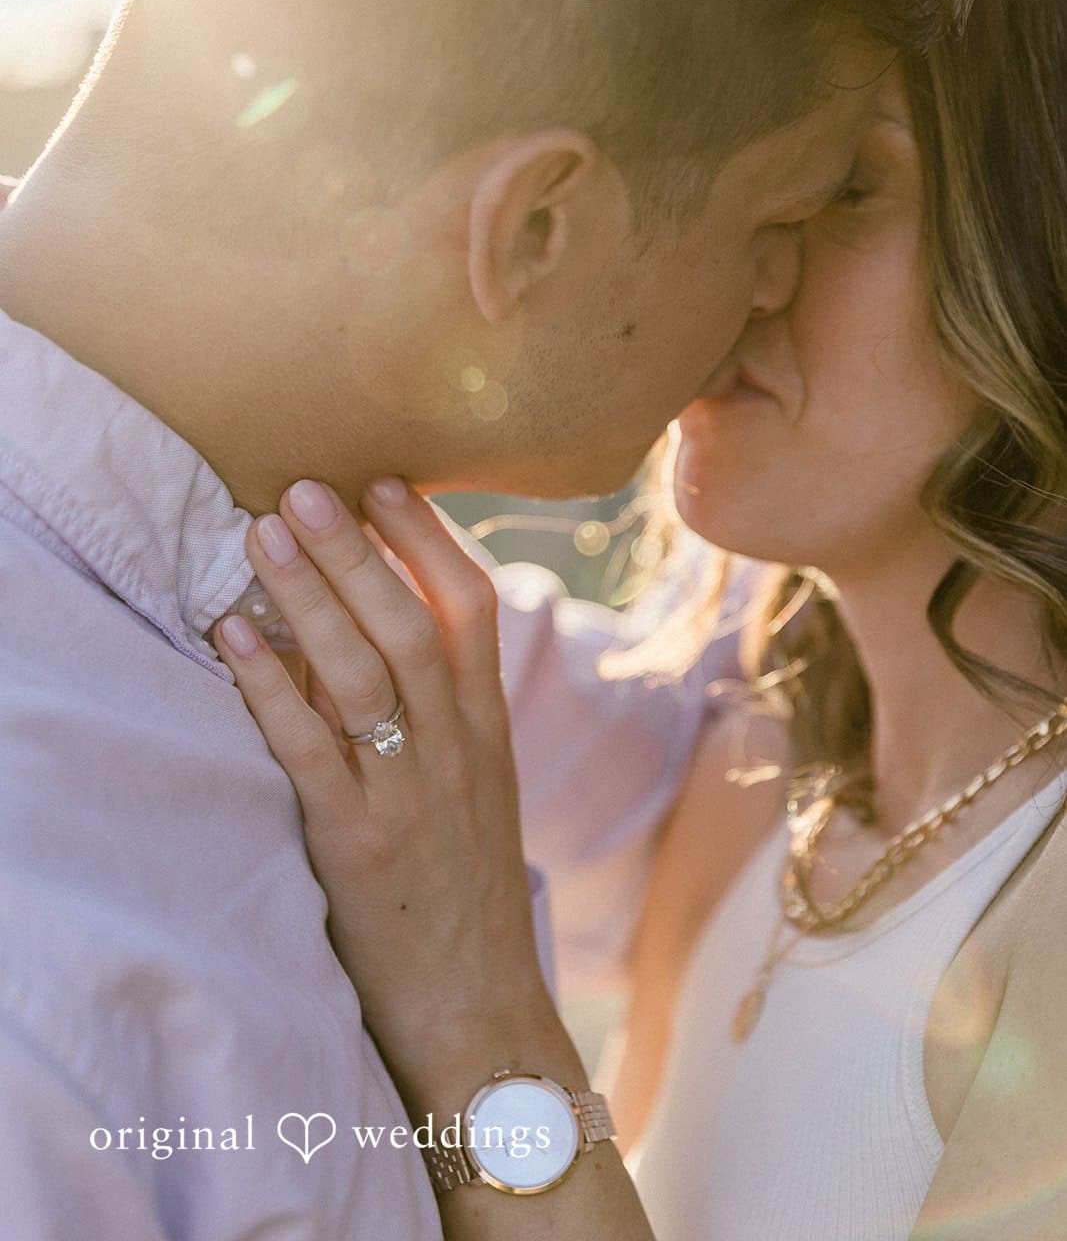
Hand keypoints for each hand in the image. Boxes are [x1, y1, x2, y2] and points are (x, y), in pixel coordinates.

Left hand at [212, 477, 570, 1116]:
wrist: (479, 1009)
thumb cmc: (465, 893)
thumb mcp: (477, 790)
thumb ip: (445, 714)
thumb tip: (381, 630)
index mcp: (489, 729)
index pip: (470, 610)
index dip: (427, 540)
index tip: (383, 483)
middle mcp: (457, 749)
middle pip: (410, 625)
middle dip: (357, 550)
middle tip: (304, 488)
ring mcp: (409, 794)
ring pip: (364, 672)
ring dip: (312, 595)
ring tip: (264, 534)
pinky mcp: (357, 844)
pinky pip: (311, 748)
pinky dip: (271, 686)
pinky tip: (235, 635)